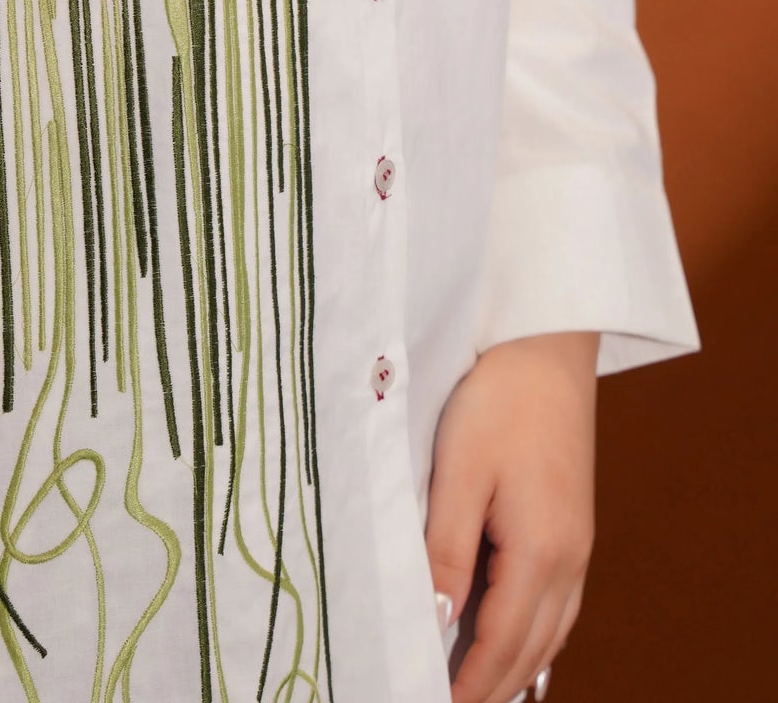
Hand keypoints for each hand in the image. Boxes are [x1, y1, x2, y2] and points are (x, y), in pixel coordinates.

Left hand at [425, 331, 598, 702]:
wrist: (546, 348)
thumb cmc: (498, 401)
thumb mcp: (459, 472)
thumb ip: (446, 550)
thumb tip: (437, 619)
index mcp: (540, 551)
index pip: (502, 644)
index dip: (468, 684)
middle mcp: (570, 559)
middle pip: (532, 649)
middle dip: (492, 686)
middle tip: (446, 702)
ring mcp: (578, 545)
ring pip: (549, 632)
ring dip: (513, 665)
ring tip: (471, 686)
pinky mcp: (574, 527)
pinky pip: (557, 604)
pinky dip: (532, 634)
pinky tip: (508, 636)